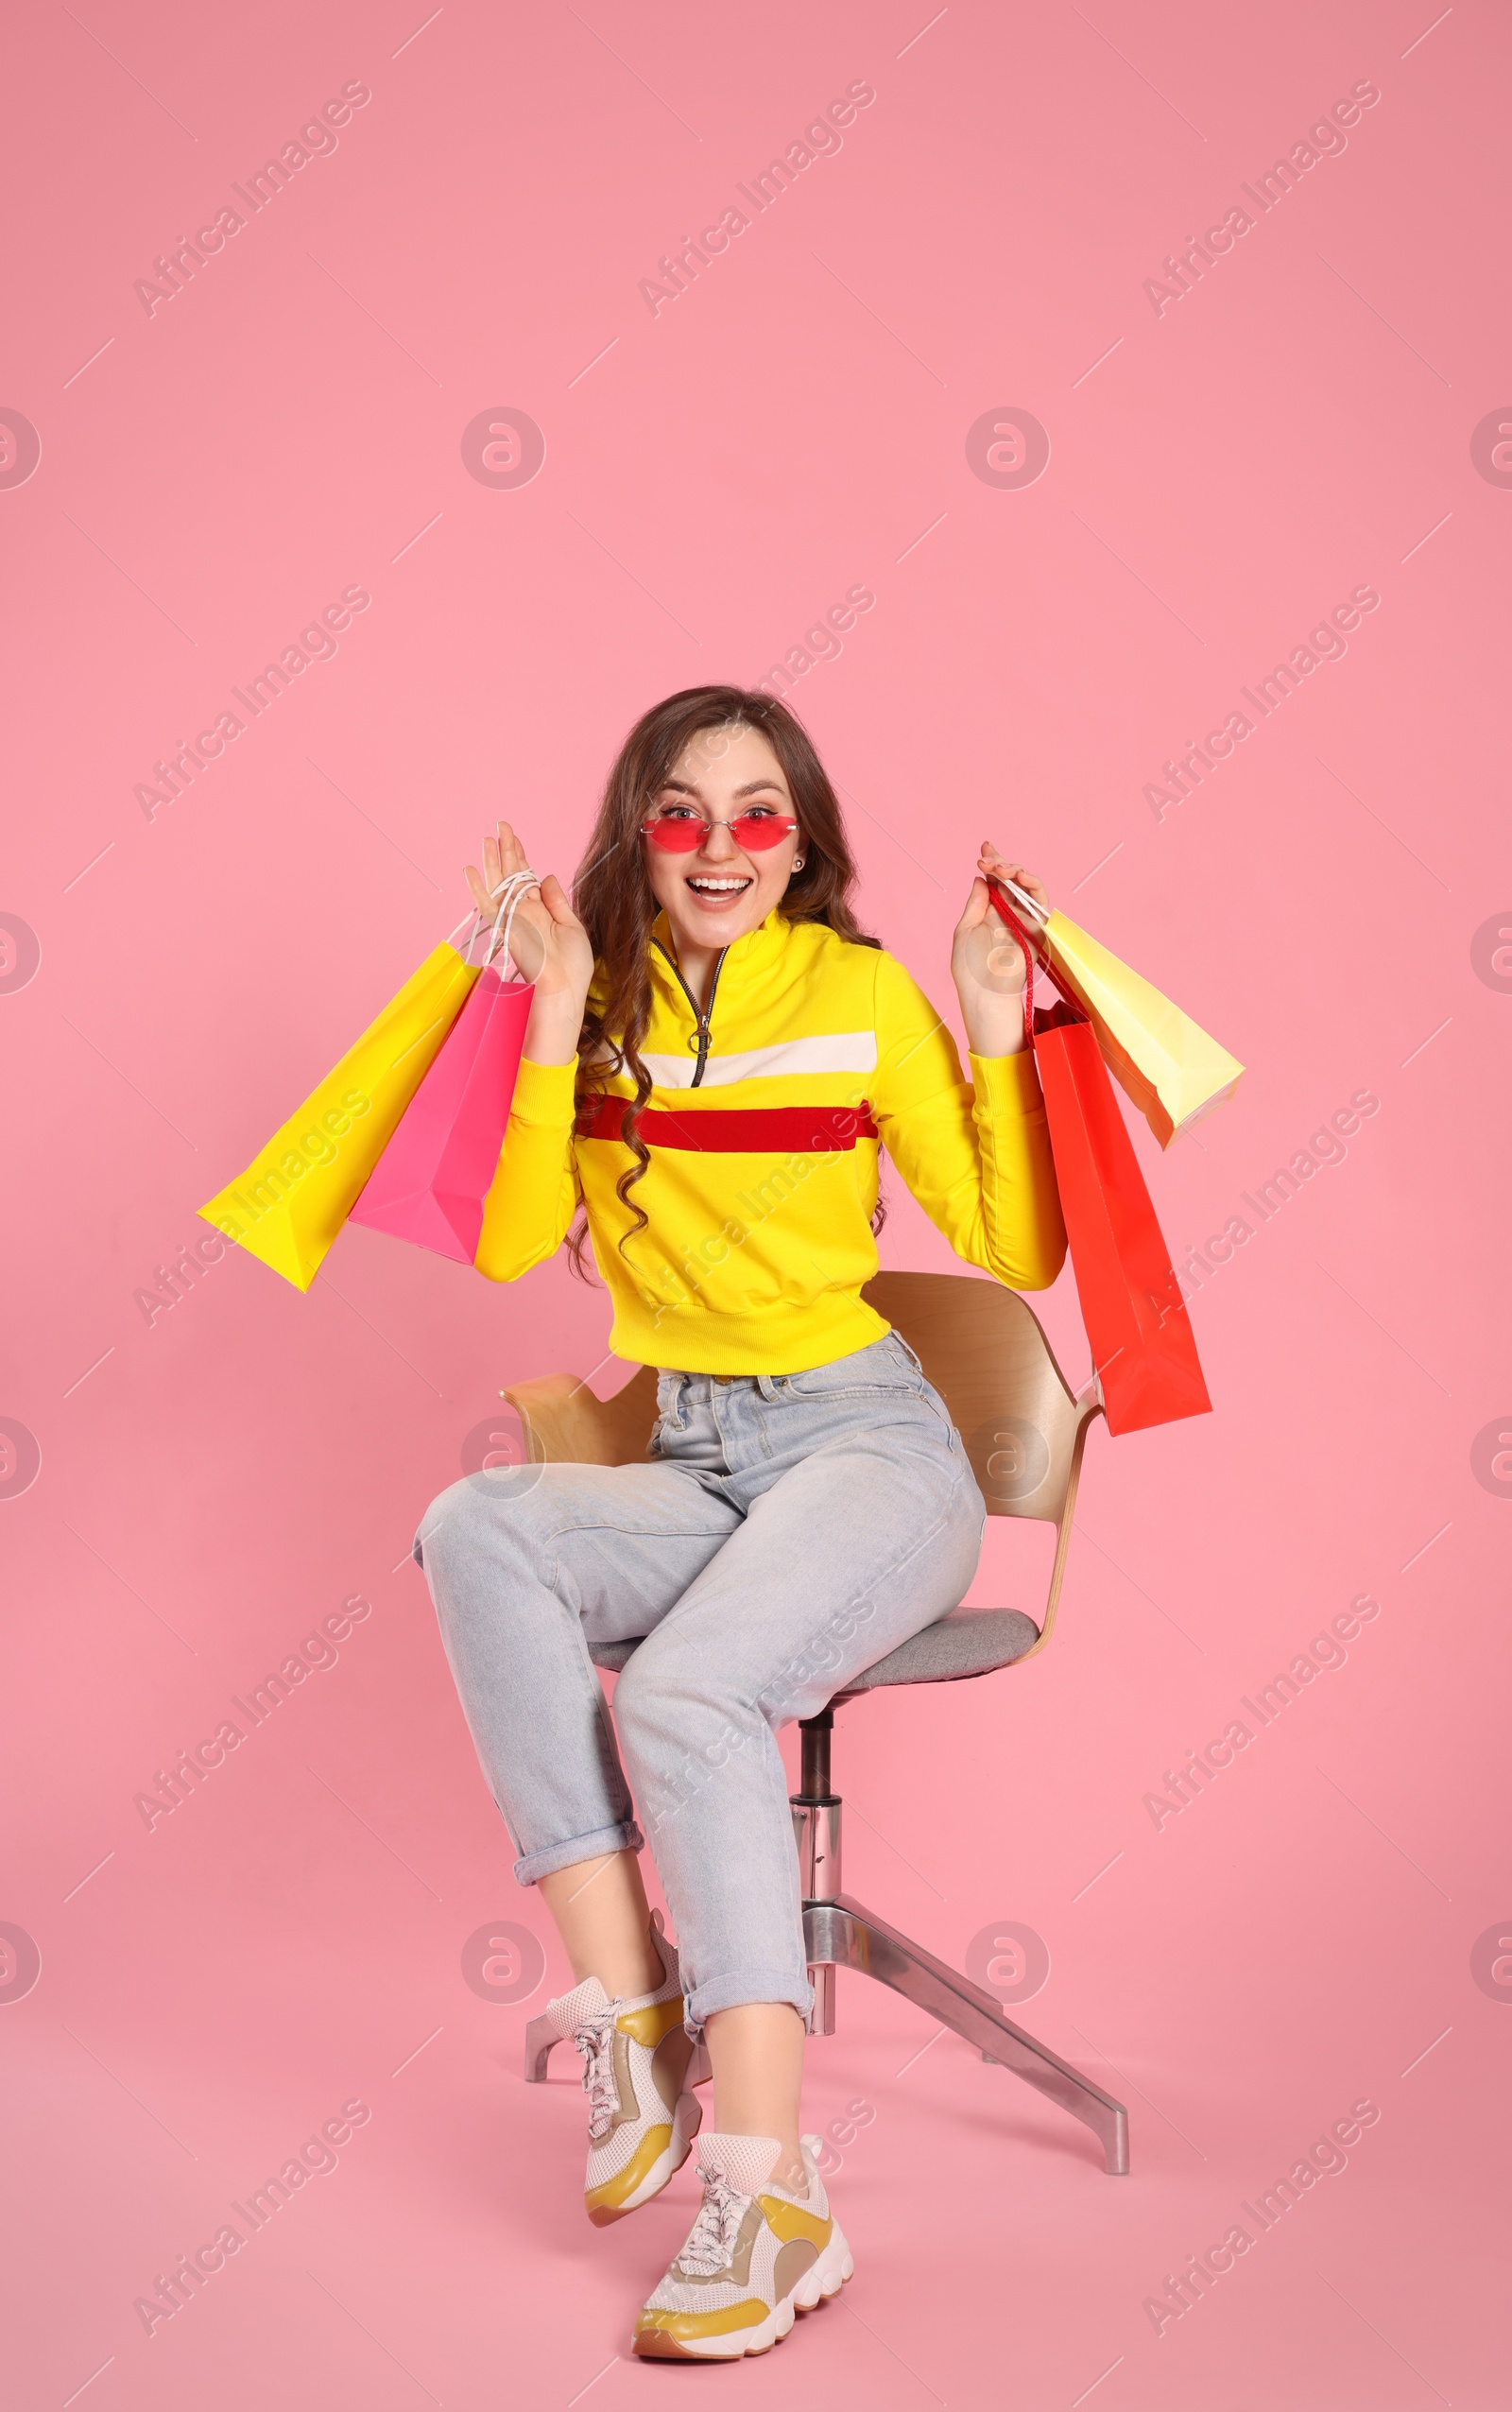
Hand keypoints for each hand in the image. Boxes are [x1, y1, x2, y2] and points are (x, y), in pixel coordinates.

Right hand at [464, 820, 593, 1064]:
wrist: (566, 990)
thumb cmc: (573, 966)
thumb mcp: (573, 925)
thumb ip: (558, 900)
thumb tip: (547, 876)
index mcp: (541, 911)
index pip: (527, 877)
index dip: (521, 856)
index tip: (514, 837)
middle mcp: (525, 912)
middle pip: (512, 875)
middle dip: (506, 850)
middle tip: (501, 826)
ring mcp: (514, 919)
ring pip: (499, 884)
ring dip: (492, 861)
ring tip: (487, 838)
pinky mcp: (507, 929)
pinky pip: (488, 905)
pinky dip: (478, 888)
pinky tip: (470, 870)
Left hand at [951, 842, 1050, 1058]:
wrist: (987, 995)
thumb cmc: (971, 970)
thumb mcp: (964, 930)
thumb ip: (976, 903)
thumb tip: (982, 879)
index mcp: (989, 915)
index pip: (994, 883)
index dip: (992, 863)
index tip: (984, 848)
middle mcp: (1008, 915)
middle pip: (1012, 881)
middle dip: (1002, 863)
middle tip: (988, 857)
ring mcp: (1024, 921)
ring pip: (1027, 887)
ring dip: (1016, 871)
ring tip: (1002, 868)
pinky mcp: (1038, 930)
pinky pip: (1041, 902)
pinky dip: (1033, 885)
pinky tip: (1019, 876)